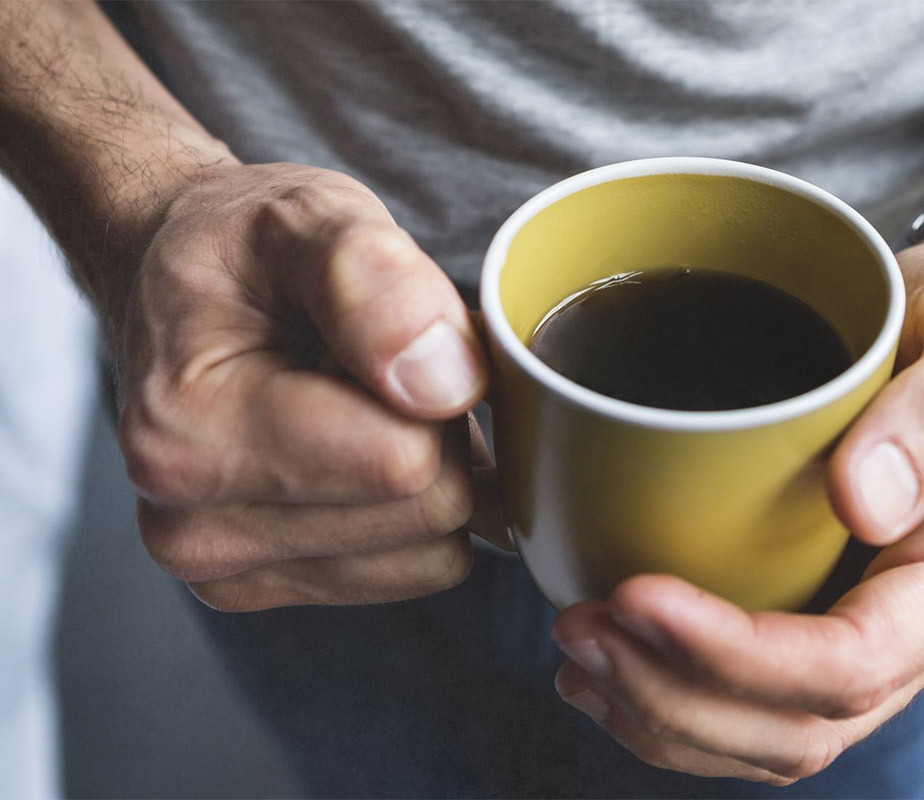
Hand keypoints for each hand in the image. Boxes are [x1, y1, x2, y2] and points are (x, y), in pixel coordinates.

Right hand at [115, 162, 494, 610]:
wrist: (177, 289)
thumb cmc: (242, 253)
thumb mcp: (309, 218)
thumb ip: (377, 281)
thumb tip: (444, 382)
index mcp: (187, 435)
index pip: (404, 462)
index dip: (433, 387)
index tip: (383, 341)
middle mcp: (194, 529)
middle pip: (428, 512)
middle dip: (433, 431)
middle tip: (370, 370)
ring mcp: (232, 572)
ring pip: (433, 551)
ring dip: (424, 472)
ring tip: (353, 404)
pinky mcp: (272, 587)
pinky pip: (415, 568)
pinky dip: (407, 509)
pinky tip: (350, 451)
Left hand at [551, 233, 923, 783]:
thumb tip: (861, 501)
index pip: (856, 662)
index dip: (738, 653)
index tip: (637, 595)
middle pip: (801, 724)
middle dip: (675, 693)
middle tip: (580, 629)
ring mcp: (885, 637)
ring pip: (772, 737)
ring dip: (662, 713)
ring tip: (577, 655)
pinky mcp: (833, 619)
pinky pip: (758, 708)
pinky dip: (673, 704)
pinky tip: (609, 670)